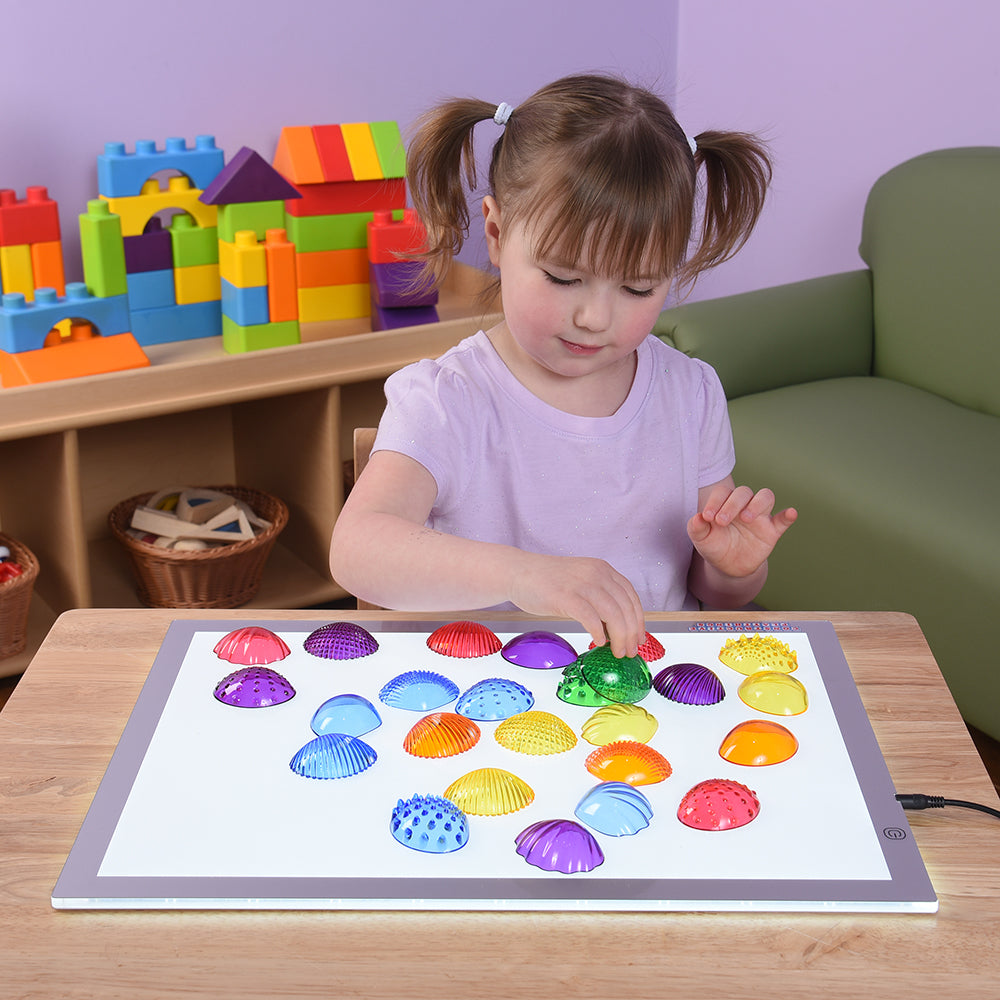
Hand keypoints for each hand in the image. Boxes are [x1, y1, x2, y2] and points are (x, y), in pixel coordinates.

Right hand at [508, 551, 644, 657]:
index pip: (631, 596)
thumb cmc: (546, 581)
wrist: (518, 572)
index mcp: (602, 569)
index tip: (639, 637)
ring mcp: (582, 584)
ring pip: (613, 615)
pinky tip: (598, 642)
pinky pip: (591, 618)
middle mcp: (596, 573)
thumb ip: (599, 598)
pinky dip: (598, 633)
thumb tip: (614, 628)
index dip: (639, 620)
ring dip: (619, 638)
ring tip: (617, 652)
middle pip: (626, 608)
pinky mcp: (567, 596)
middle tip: (630, 651)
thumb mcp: (580, 582)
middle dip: (631, 634)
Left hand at [687, 483, 796, 580]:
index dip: (715, 501)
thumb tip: (697, 518)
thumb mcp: (701, 539)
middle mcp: (743, 505)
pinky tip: (790, 513)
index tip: (707, 517)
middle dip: (732, 504)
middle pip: (744, 492)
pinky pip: (783, 519)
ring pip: (765, 497)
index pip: (723, 492)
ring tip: (746, 518)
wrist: (728, 566)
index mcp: (725, 503)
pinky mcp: (772, 531)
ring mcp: (759, 517)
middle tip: (722, 521)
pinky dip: (788, 515)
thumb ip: (696, 527)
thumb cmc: (714, 546)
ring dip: (757, 504)